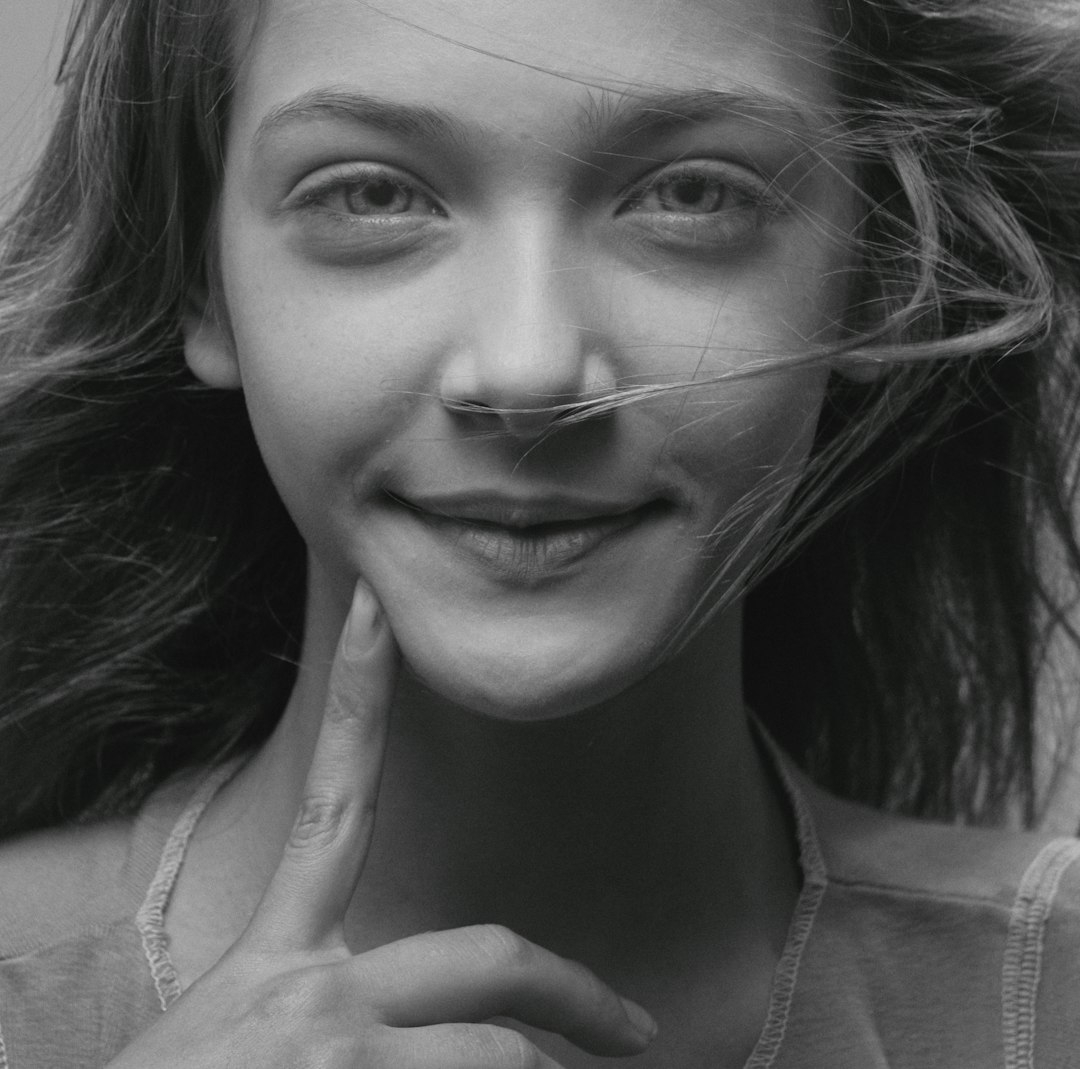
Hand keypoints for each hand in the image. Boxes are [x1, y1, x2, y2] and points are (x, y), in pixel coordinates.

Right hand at [107, 580, 656, 1067]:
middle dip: (573, 991)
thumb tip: (422, 1022)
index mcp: (278, 953)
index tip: (379, 608)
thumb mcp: (238, 1025)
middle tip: (632, 1030)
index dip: (361, 693)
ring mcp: (336, 1052)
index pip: (339, 800)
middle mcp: (312, 989)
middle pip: (485, 957)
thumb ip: (318, 989)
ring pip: (496, 1057)